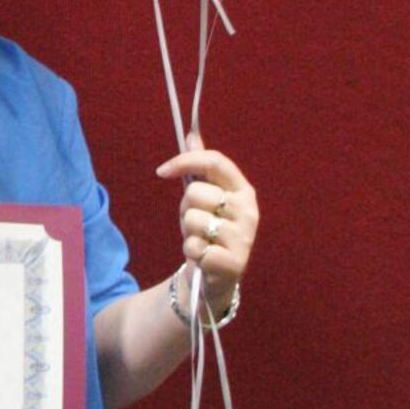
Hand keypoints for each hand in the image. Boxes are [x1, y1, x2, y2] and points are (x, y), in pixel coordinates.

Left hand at [156, 133, 258, 312]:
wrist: (217, 274)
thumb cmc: (210, 229)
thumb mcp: (205, 196)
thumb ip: (201, 168)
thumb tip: (191, 134)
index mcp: (243, 190)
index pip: (215, 161)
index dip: (186, 161)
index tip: (161, 171)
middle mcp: (248, 211)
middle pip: (195, 192)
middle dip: (186, 208)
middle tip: (196, 222)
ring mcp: (244, 237)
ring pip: (192, 220)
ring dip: (188, 232)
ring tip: (201, 239)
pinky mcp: (234, 262)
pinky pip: (194, 247)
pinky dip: (191, 252)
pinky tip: (203, 257)